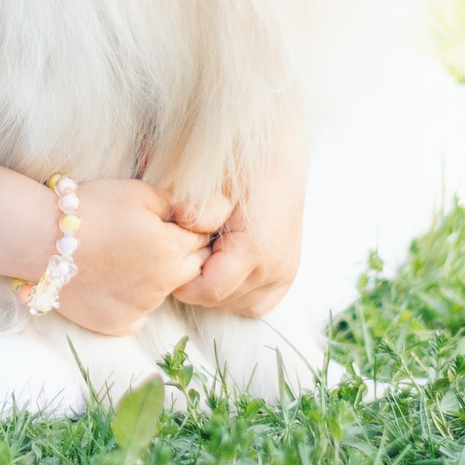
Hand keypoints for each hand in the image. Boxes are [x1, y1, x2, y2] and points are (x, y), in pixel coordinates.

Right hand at [56, 179, 210, 336]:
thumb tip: (192, 214)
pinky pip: (139, 317)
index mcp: (171, 249)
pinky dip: (134, 303)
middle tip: (151, 239)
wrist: (41, 237)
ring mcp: (140, 308)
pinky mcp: (116, 323)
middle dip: (181, 253)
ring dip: (157, 277)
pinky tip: (115, 284)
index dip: (187, 228)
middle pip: (192, 269)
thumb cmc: (90, 208)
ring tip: (125, 258)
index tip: (168, 221)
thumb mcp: (138, 191)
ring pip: (164, 292)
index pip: (200, 239)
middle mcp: (162, 284)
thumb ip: (174, 203)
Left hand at [172, 142, 308, 317]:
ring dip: (218, 288)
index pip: (207, 292)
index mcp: (255, 250)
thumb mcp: (217, 182)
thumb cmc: (244, 168)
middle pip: (219, 301)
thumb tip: (180, 215)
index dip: (184, 279)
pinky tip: (228, 267)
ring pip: (236, 305)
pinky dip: (239, 293)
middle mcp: (274, 268)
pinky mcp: (288, 274)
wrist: (280, 159)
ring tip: (210, 253)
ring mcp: (284, 273)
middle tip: (192, 247)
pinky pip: (257, 303)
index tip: (176, 254)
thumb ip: (201, 207)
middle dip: (198, 281)